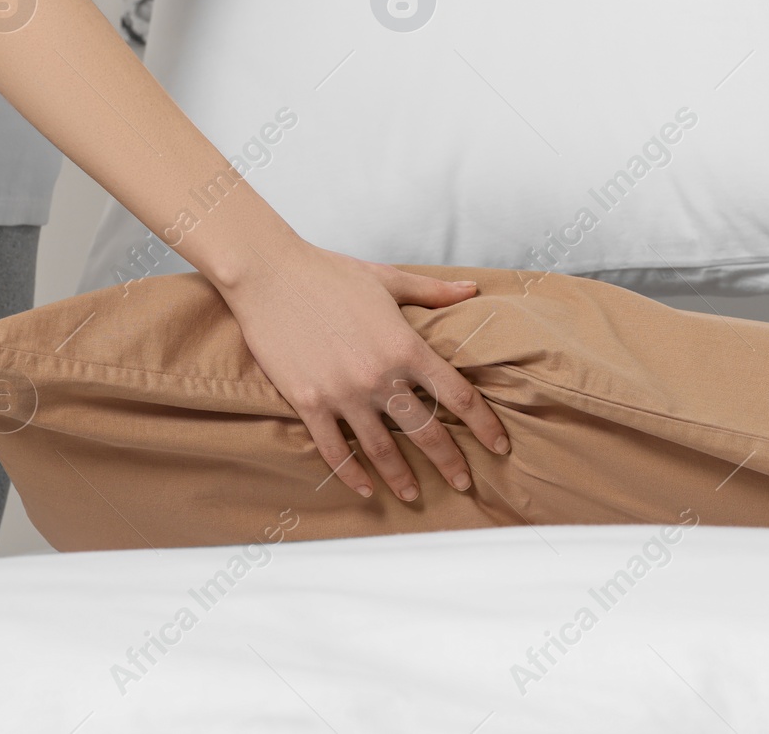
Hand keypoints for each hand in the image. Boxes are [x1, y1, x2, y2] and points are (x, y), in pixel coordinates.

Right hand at [218, 240, 509, 500]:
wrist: (269, 275)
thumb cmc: (329, 273)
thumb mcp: (388, 279)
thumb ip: (433, 292)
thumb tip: (472, 288)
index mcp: (406, 346)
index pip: (457, 395)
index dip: (483, 424)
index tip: (499, 445)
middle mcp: (379, 376)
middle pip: (426, 431)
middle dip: (449, 462)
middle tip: (464, 483)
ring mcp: (342, 393)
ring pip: (381, 449)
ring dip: (401, 477)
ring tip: (415, 495)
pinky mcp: (308, 402)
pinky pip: (333, 449)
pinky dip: (350, 473)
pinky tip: (365, 487)